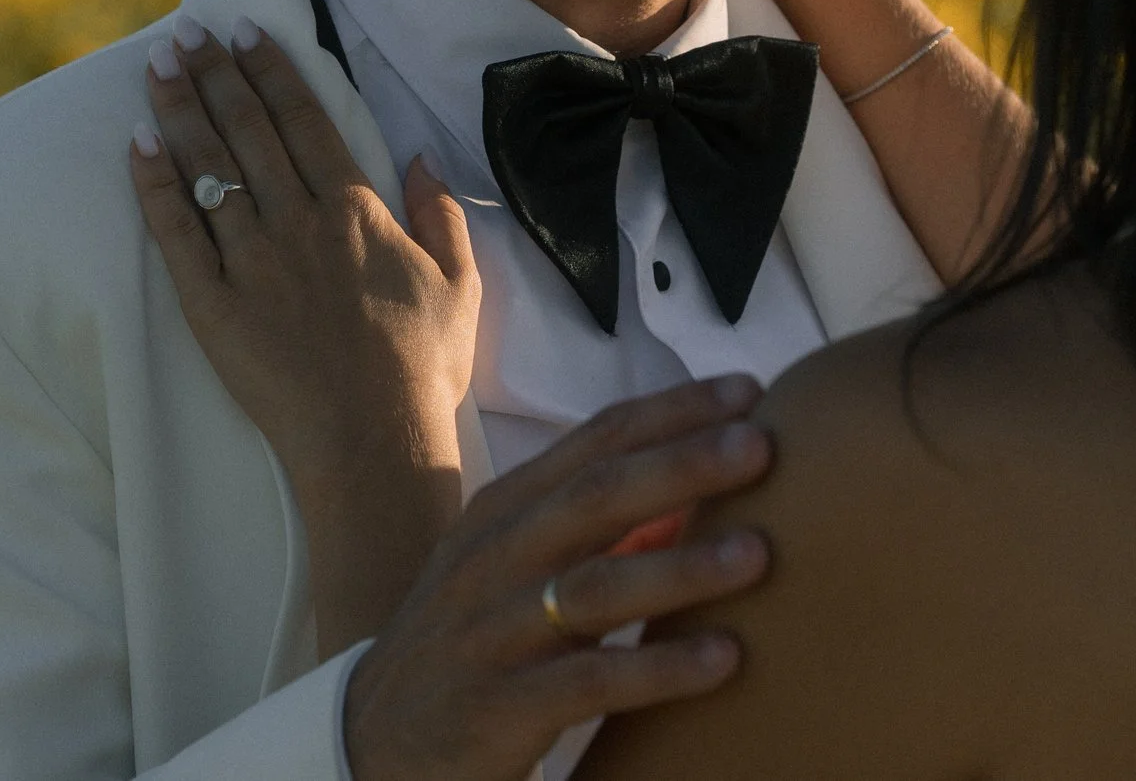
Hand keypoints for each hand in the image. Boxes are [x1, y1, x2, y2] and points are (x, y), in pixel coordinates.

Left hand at [130, 14, 479, 649]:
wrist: (373, 442)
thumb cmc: (424, 369)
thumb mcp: (461, 286)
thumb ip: (442, 216)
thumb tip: (421, 158)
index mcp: (358, 211)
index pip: (305, 121)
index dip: (273, 72)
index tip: (246, 31)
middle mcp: (300, 222)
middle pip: (249, 131)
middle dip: (216, 74)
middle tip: (187, 32)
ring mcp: (252, 261)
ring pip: (209, 168)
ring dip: (180, 111)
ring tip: (157, 67)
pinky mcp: (213, 305)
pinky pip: (177, 233)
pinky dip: (155, 186)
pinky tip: (138, 146)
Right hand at [343, 375, 775, 780]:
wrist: (373, 746)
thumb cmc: (471, 642)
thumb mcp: (517, 570)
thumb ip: (599, 532)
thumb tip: (697, 496)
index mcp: (504, 511)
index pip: (593, 441)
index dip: (670, 410)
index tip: (747, 390)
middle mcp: (494, 559)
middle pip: (594, 496)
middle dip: (681, 465)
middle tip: (762, 445)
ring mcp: (492, 631)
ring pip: (593, 586)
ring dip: (681, 567)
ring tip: (759, 552)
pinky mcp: (498, 706)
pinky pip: (587, 682)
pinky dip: (658, 668)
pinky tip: (723, 658)